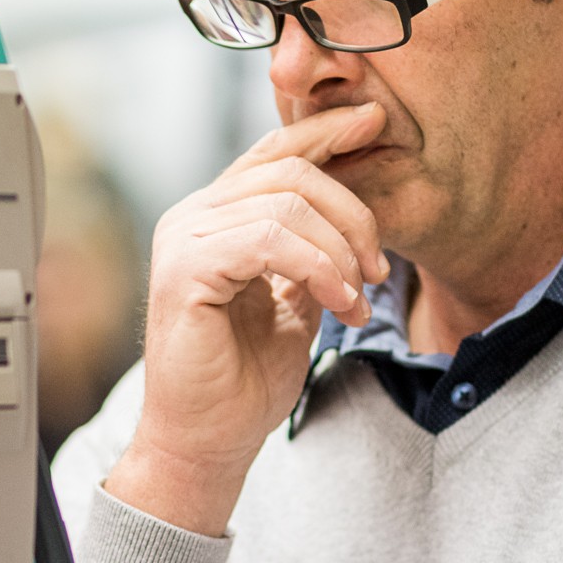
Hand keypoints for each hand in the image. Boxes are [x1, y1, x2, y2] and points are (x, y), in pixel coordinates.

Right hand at [110, 103, 387, 533]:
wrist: (209, 441)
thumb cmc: (246, 378)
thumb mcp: (296, 298)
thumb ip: (311, 248)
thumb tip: (355, 203)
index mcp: (216, 215)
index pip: (275, 152)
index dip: (326, 130)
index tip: (375, 121)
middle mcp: (192, 215)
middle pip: (290, 171)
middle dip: (353, 214)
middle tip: (379, 270)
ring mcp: (183, 238)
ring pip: (286, 204)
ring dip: (340, 253)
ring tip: (356, 301)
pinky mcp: (184, 270)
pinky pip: (268, 240)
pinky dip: (317, 269)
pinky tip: (336, 304)